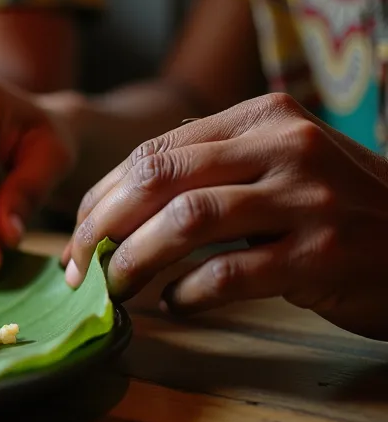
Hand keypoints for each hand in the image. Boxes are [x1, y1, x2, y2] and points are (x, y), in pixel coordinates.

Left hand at [65, 93, 387, 339]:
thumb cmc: (344, 208)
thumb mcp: (284, 164)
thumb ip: (213, 168)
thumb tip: (114, 205)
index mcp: (265, 117)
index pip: (156, 151)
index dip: (103, 196)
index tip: (76, 234)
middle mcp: (284, 147)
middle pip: (159, 178)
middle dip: (101, 226)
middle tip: (77, 267)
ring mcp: (309, 199)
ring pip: (186, 220)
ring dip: (134, 260)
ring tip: (114, 289)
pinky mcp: (325, 254)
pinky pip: (231, 274)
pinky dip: (190, 294)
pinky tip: (177, 305)